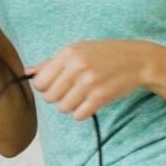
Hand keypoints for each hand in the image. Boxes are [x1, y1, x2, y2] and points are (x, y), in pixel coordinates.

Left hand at [28, 40, 162, 120]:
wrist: (136, 60)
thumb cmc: (104, 55)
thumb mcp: (78, 50)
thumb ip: (51, 62)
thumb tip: (28, 72)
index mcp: (68, 53)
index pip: (39, 82)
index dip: (44, 87)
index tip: (54, 85)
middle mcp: (77, 67)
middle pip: (49, 97)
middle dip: (57, 97)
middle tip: (70, 91)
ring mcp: (89, 83)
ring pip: (63, 108)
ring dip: (70, 106)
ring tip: (80, 96)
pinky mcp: (100, 97)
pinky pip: (78, 115)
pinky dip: (82, 112)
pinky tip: (89, 102)